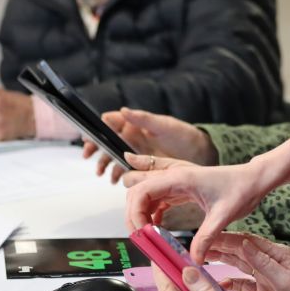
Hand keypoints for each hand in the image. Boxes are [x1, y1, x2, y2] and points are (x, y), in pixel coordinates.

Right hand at [83, 107, 217, 182]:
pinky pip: (124, 169)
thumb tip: (124, 110)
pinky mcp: (141, 166)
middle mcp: (133, 137)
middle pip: (107, 140)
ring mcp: (136, 152)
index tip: (90, 134)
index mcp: (136, 124)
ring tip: (102, 172)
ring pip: (113, 156)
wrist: (201, 154)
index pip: (111, 122)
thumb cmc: (184, 135)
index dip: (98, 127)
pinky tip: (115, 180)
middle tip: (88, 154)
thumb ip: (144, 119)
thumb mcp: (165, 125)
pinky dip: (117, 174)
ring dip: (104, 163)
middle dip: (95, 147)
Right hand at [123, 129, 289, 260]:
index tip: (142, 234)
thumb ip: (206, 238)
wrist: (254, 179)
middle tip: (141, 239)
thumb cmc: (242, 188)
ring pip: (145, 197)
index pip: (141, 192)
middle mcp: (174, 178)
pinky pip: (158, 201)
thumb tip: (194, 259)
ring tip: (148, 237)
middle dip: (133, 216)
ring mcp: (177, 183)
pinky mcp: (182, 190)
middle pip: (137, 194)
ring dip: (142, 215)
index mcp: (180, 178)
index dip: (134, 214)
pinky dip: (153, 214)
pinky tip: (159, 229)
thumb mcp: (224, 216)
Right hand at [204, 232, 289, 290]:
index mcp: (276, 255)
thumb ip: (263, 263)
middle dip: (221, 248)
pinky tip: (219, 284)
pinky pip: (244, 286)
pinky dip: (231, 285)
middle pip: (241, 253)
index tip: (209, 236)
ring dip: (223, 263)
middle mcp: (270, 265)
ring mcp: (266, 279)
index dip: (227, 239)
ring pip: (240, 267)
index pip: (247, 242)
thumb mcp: (285, 280)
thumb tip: (244, 244)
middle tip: (199, 246)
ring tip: (204, 260)